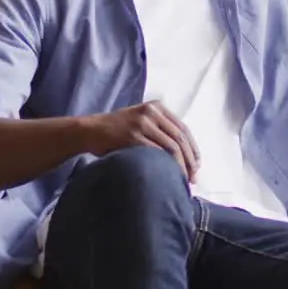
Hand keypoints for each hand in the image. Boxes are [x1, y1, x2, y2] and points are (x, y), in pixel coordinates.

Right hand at [80, 101, 200, 181]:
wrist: (90, 130)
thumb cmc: (116, 130)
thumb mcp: (139, 119)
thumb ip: (159, 128)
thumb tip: (182, 153)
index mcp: (156, 107)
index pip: (183, 129)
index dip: (193, 149)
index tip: (197, 165)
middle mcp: (151, 112)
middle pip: (180, 138)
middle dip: (190, 160)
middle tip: (194, 178)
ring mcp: (142, 123)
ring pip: (172, 146)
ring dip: (181, 166)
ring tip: (183, 180)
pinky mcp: (133, 136)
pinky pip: (156, 153)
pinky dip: (165, 166)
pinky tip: (167, 177)